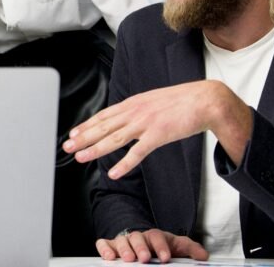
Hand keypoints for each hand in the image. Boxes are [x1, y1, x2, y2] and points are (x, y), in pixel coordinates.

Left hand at [62, 80, 251, 178]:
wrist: (206, 100)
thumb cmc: (182, 101)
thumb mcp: (153, 101)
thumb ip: (138, 109)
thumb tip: (126, 117)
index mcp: (133, 103)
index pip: (104, 116)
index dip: (86, 126)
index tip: (73, 134)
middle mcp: (135, 112)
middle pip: (103, 127)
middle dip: (83, 138)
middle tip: (67, 147)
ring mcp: (146, 123)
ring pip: (114, 139)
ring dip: (96, 149)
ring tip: (81, 158)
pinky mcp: (159, 135)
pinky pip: (138, 152)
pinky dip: (124, 163)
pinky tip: (114, 173)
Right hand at [95, 228, 207, 262]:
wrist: (145, 245)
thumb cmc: (161, 246)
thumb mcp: (177, 246)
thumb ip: (190, 249)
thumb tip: (203, 256)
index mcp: (154, 236)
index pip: (157, 237)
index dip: (161, 247)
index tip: (165, 258)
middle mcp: (138, 237)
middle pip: (137, 238)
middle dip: (141, 248)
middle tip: (145, 258)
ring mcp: (123, 241)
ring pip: (121, 241)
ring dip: (124, 249)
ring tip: (128, 259)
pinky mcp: (111, 246)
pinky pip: (104, 244)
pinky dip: (104, 248)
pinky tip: (108, 257)